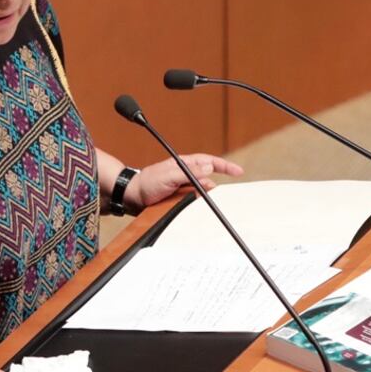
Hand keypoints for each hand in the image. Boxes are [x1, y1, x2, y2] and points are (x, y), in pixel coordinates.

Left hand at [127, 153, 244, 210]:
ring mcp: (182, 187)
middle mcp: (185, 174)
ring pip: (200, 192)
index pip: (209, 162)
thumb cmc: (147, 183)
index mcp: (184, 164)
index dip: (224, 166)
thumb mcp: (169, 175)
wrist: (131, 198)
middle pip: (207, 178)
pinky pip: (192, 202)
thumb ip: (190, 172)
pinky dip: (195, 205)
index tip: (238, 172)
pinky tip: (191, 210)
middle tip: (218, 197)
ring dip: (201, 198)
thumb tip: (210, 167)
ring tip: (192, 203)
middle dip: (212, 187)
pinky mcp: (178, 199)